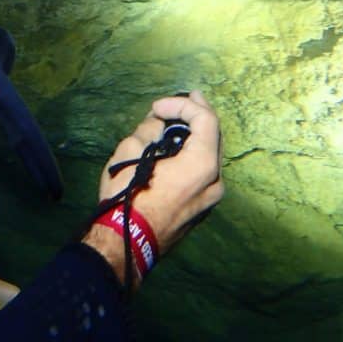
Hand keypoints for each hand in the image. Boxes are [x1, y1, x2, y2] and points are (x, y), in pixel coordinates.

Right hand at [83, 90, 223, 284]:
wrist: (127, 242)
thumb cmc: (128, 196)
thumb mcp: (130, 152)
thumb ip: (148, 130)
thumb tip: (156, 125)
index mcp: (203, 165)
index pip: (206, 119)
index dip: (181, 105)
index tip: (156, 108)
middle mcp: (215, 180)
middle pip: (213, 135)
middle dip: (194, 115)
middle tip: (181, 99)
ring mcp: (211, 198)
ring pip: (209, 155)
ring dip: (193, 136)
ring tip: (175, 123)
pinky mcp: (201, 208)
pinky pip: (203, 172)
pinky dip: (192, 155)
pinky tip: (176, 150)